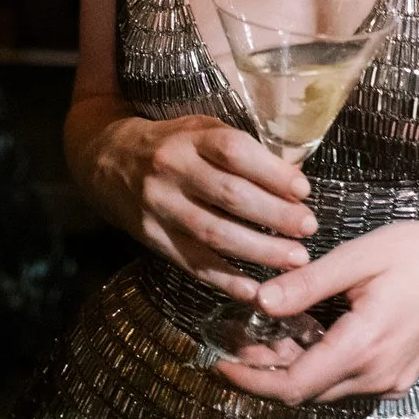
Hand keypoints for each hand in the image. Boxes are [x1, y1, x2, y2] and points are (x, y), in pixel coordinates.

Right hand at [106, 113, 317, 299]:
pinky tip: (253, 289)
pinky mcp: (154, 239)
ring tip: (295, 259)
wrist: (109, 161)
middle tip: (309, 229)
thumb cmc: (172, 143)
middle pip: (230, 196)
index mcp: (190, 137)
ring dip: (259, 251)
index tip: (303, 190)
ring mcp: (161, 207)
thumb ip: (240, 150)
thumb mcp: (201, 130)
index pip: (235, 151)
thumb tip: (292, 179)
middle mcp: (173, 171)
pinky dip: (224, 279)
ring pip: (214, 234)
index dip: (271, 172)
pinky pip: (192, 264)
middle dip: (275, 215)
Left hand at [215, 215, 418, 404]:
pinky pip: (347, 380)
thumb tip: (259, 303)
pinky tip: (305, 332)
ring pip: (325, 388)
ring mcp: (390, 380)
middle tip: (235, 341)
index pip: (294, 386)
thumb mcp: (359, 257)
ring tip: (264, 333)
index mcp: (364, 347)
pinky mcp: (398, 374)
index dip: (252, 381)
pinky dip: (319, 362)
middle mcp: (377, 376)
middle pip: (306, 392)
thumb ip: (308, 284)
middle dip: (265, 372)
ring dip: (291, 367)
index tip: (219, 364)